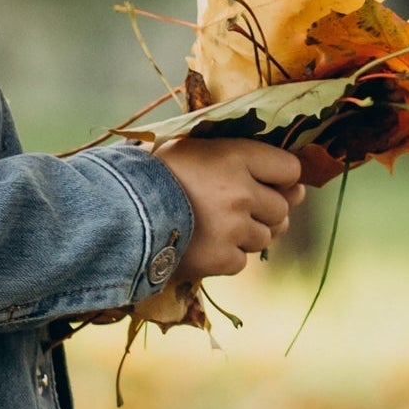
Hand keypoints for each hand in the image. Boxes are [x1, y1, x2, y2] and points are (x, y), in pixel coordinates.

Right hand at [156, 137, 304, 280]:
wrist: (118, 211)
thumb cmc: (153, 173)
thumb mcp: (194, 148)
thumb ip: (235, 156)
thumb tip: (290, 181)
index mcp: (236, 156)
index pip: (290, 169)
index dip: (282, 178)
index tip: (269, 183)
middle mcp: (241, 192)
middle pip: (282, 208)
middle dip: (266, 210)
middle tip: (237, 209)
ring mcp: (233, 228)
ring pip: (265, 238)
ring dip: (246, 235)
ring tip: (214, 226)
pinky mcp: (221, 259)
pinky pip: (241, 261)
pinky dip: (226, 257)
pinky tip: (203, 244)